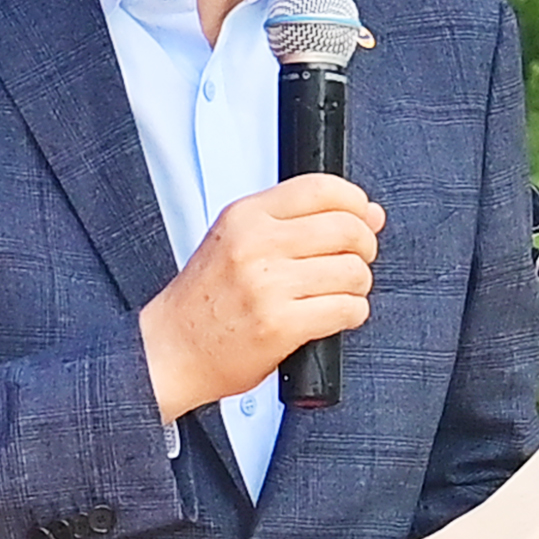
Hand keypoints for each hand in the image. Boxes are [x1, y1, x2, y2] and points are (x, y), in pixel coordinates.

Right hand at [140, 175, 379, 417]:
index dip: (356, 201)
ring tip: (339, 293)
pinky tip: (335, 315)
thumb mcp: (234, 240)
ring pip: (353, 271)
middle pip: (346, 228)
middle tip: (356, 261)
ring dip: (358, 286)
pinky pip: (346, 309)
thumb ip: (294, 222)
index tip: (365, 218)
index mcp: (245, 217)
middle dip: (365, 247)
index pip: (321, 188)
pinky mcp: (280, 325)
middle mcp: (255, 245)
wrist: (170, 350)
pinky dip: (352, 313)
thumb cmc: (205, 300)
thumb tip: (368, 213)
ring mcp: (267, 286)